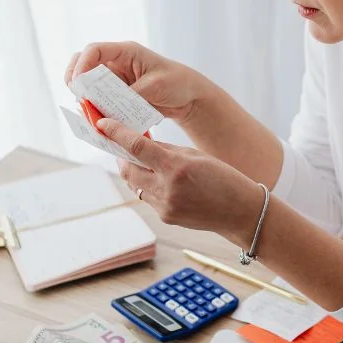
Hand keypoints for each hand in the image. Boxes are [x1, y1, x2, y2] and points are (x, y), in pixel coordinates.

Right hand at [64, 41, 208, 126]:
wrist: (188, 97)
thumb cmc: (177, 83)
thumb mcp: (155, 87)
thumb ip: (131, 94)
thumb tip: (107, 107)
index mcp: (126, 52)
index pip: (94, 50)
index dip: (81, 64)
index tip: (77, 84)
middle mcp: (116, 63)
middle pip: (83, 64)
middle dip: (75, 80)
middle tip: (78, 98)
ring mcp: (115, 79)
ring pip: (89, 84)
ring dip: (85, 98)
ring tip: (87, 112)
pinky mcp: (117, 95)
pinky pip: (99, 99)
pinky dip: (95, 108)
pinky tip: (97, 119)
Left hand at [96, 119, 264, 242]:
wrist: (240, 211)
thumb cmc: (223, 178)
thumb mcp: (195, 156)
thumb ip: (166, 151)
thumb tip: (141, 145)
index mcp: (176, 168)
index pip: (137, 147)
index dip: (116, 134)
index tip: (102, 125)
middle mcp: (167, 189)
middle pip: (128, 169)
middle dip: (120, 155)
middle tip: (119, 143)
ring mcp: (165, 207)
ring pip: (135, 185)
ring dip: (134, 170)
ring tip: (141, 160)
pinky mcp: (165, 217)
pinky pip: (147, 197)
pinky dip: (148, 184)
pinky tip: (158, 178)